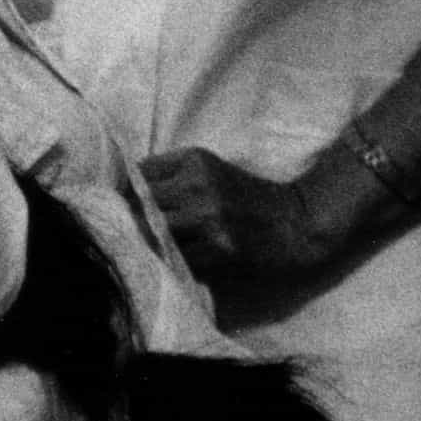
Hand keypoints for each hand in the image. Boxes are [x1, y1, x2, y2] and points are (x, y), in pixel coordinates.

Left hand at [141, 146, 360, 288]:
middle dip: (133, 219)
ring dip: (148, 242)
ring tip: (149, 248)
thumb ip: (173, 178)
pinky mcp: (218, 250)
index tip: (125, 206)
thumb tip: (126, 194)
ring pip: (152, 232)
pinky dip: (170, 260)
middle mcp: (197, 186)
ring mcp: (207, 219)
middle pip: (140, 204)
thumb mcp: (211, 172)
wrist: (296, 223)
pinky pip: (176, 257)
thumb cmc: (248, 197)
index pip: (139, 174)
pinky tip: (173, 260)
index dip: (127, 192)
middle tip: (130, 232)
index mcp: (194, 160)